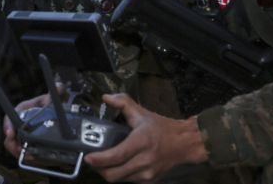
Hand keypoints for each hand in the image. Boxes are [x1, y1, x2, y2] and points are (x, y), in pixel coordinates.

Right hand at [2, 93, 51, 158]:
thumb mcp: (51, 98)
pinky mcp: (29, 147)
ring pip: (16, 148)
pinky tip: (36, 159)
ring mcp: (23, 137)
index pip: (9, 118)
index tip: (10, 133)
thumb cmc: (49, 105)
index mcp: (21, 111)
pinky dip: (29, 158)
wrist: (56, 114)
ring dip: (21, 154)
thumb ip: (55, 92)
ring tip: (30, 157)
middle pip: (10, 138)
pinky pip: (25, 155)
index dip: (8, 126)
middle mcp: (19, 125)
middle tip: (21, 150)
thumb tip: (58, 86)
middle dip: (13, 145)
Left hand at [84, 93, 207, 182]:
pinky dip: (120, 176)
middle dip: (99, 169)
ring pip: (120, 180)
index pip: (117, 155)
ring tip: (103, 163)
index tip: (88, 157)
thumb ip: (123, 102)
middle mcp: (144, 160)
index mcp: (141, 142)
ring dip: (108, 173)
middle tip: (92, 160)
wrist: (185, 144)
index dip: (100, 159)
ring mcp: (148, 174)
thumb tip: (105, 97)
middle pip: (114, 174)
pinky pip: (129, 182)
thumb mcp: (142, 112)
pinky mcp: (150, 181)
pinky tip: (118, 166)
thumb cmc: (161, 128)